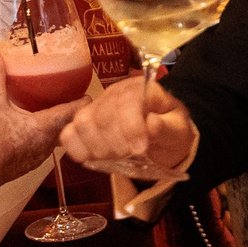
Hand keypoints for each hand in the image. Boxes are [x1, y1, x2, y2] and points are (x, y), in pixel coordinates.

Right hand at [0, 50, 76, 209]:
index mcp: (45, 126)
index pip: (73, 111)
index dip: (82, 102)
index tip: (88, 96)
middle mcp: (47, 143)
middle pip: (67, 126)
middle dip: (70, 114)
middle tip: (70, 102)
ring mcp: (39, 156)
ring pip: (55, 139)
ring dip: (56, 128)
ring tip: (51, 116)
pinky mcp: (28, 165)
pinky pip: (42, 149)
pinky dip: (41, 139)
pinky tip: (30, 134)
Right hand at [61, 69, 195, 174]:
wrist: (163, 135)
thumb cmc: (171, 130)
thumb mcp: (179, 132)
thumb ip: (167, 128)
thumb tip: (151, 124)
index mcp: (143, 89)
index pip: (128, 103)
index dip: (131, 128)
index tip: (140, 149)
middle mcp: (117, 92)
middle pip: (102, 116)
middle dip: (114, 143)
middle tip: (127, 155)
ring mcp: (98, 105)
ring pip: (82, 123)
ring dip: (96, 147)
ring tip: (114, 156)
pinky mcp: (85, 121)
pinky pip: (68, 133)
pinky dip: (76, 148)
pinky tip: (92, 157)